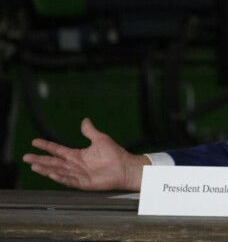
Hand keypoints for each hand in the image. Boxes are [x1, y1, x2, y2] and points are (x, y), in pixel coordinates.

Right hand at [22, 117, 148, 191]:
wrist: (125, 166)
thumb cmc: (114, 154)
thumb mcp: (100, 139)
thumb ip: (90, 131)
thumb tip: (85, 120)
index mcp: (77, 155)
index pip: (58, 150)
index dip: (46, 146)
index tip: (35, 142)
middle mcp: (75, 165)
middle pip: (54, 162)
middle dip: (40, 159)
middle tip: (26, 157)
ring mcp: (78, 175)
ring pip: (58, 171)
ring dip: (46, 169)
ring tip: (34, 166)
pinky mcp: (83, 183)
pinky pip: (69, 180)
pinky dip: (60, 177)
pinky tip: (51, 174)